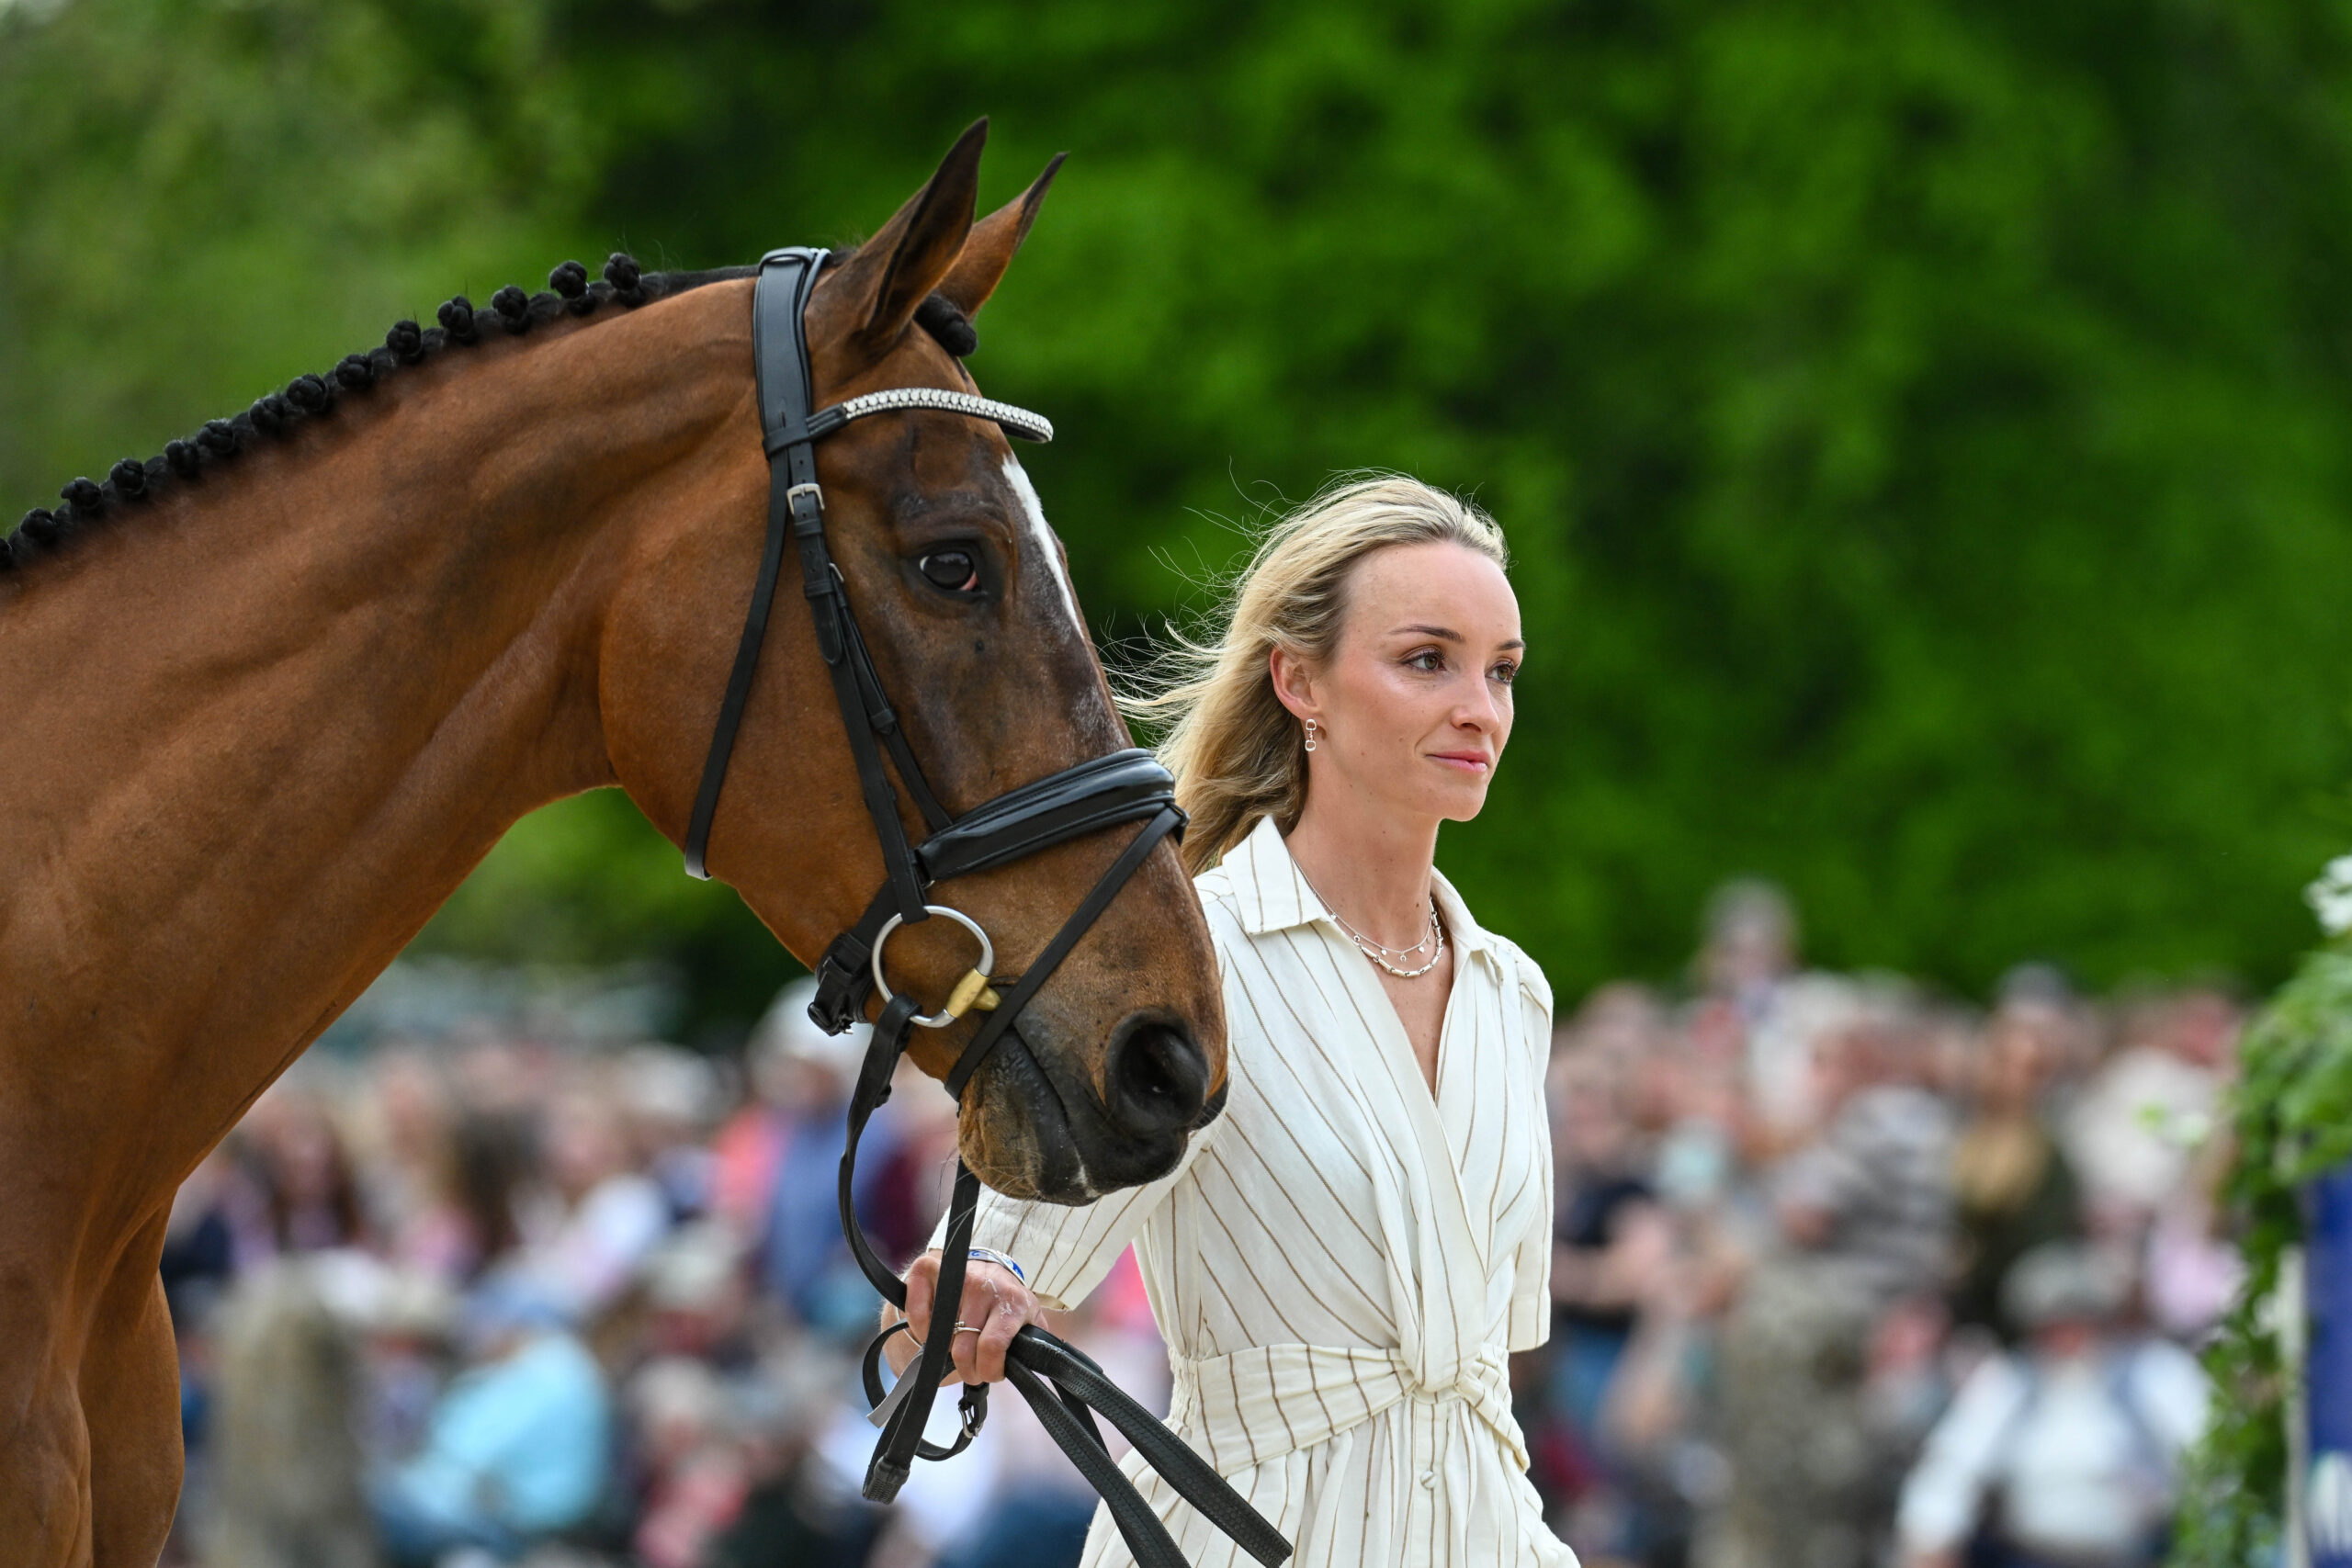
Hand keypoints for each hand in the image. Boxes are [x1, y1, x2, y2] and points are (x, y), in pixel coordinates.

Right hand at [885, 1252, 1045, 1384]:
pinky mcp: (929, 1268)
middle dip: (967, 1369)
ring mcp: (955, 1275)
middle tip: (971, 1370)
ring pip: (939, 1334)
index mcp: (1012, 1302)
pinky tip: (931, 1332)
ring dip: (942, 1350)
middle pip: (962, 1348)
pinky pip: (915, 1309)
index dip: (987, 1370)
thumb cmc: (1007, 1304)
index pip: (993, 1347)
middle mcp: (983, 1285)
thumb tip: (1039, 1366)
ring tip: (954, 1349)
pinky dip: (920, 1327)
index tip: (989, 1374)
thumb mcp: (1029, 1320)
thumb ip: (1035, 1343)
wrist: (990, 1271)